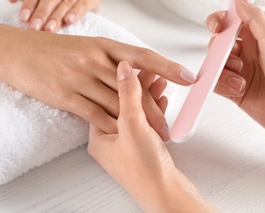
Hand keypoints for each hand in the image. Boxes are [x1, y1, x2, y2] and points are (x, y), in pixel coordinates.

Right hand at [0, 29, 196, 138]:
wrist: (15, 51)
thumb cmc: (50, 48)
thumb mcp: (83, 44)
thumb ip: (107, 57)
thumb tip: (131, 69)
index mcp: (102, 44)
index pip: (142, 56)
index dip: (167, 67)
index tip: (188, 77)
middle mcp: (94, 59)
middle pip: (133, 87)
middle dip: (154, 108)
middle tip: (170, 124)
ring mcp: (79, 77)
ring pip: (116, 103)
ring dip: (136, 122)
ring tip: (152, 135)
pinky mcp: (65, 95)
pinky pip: (94, 113)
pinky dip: (110, 125)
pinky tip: (121, 134)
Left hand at [88, 61, 212, 211]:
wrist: (166, 195)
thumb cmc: (144, 170)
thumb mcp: (132, 125)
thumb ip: (127, 94)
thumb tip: (123, 68)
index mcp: (98, 137)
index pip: (104, 101)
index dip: (119, 82)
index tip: (132, 68)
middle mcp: (110, 142)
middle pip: (122, 105)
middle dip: (138, 88)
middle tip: (151, 71)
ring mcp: (127, 146)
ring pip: (136, 113)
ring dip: (149, 97)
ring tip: (161, 81)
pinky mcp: (143, 149)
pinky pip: (147, 123)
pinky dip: (155, 111)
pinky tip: (163, 100)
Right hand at [207, 0, 264, 142]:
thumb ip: (255, 20)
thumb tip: (240, 0)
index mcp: (258, 39)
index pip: (232, 22)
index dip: (220, 21)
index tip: (216, 25)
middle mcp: (247, 54)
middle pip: (218, 44)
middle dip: (220, 52)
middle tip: (233, 58)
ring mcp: (239, 72)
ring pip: (215, 65)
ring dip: (224, 72)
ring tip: (241, 80)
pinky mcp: (233, 89)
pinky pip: (216, 83)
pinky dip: (223, 86)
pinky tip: (239, 89)